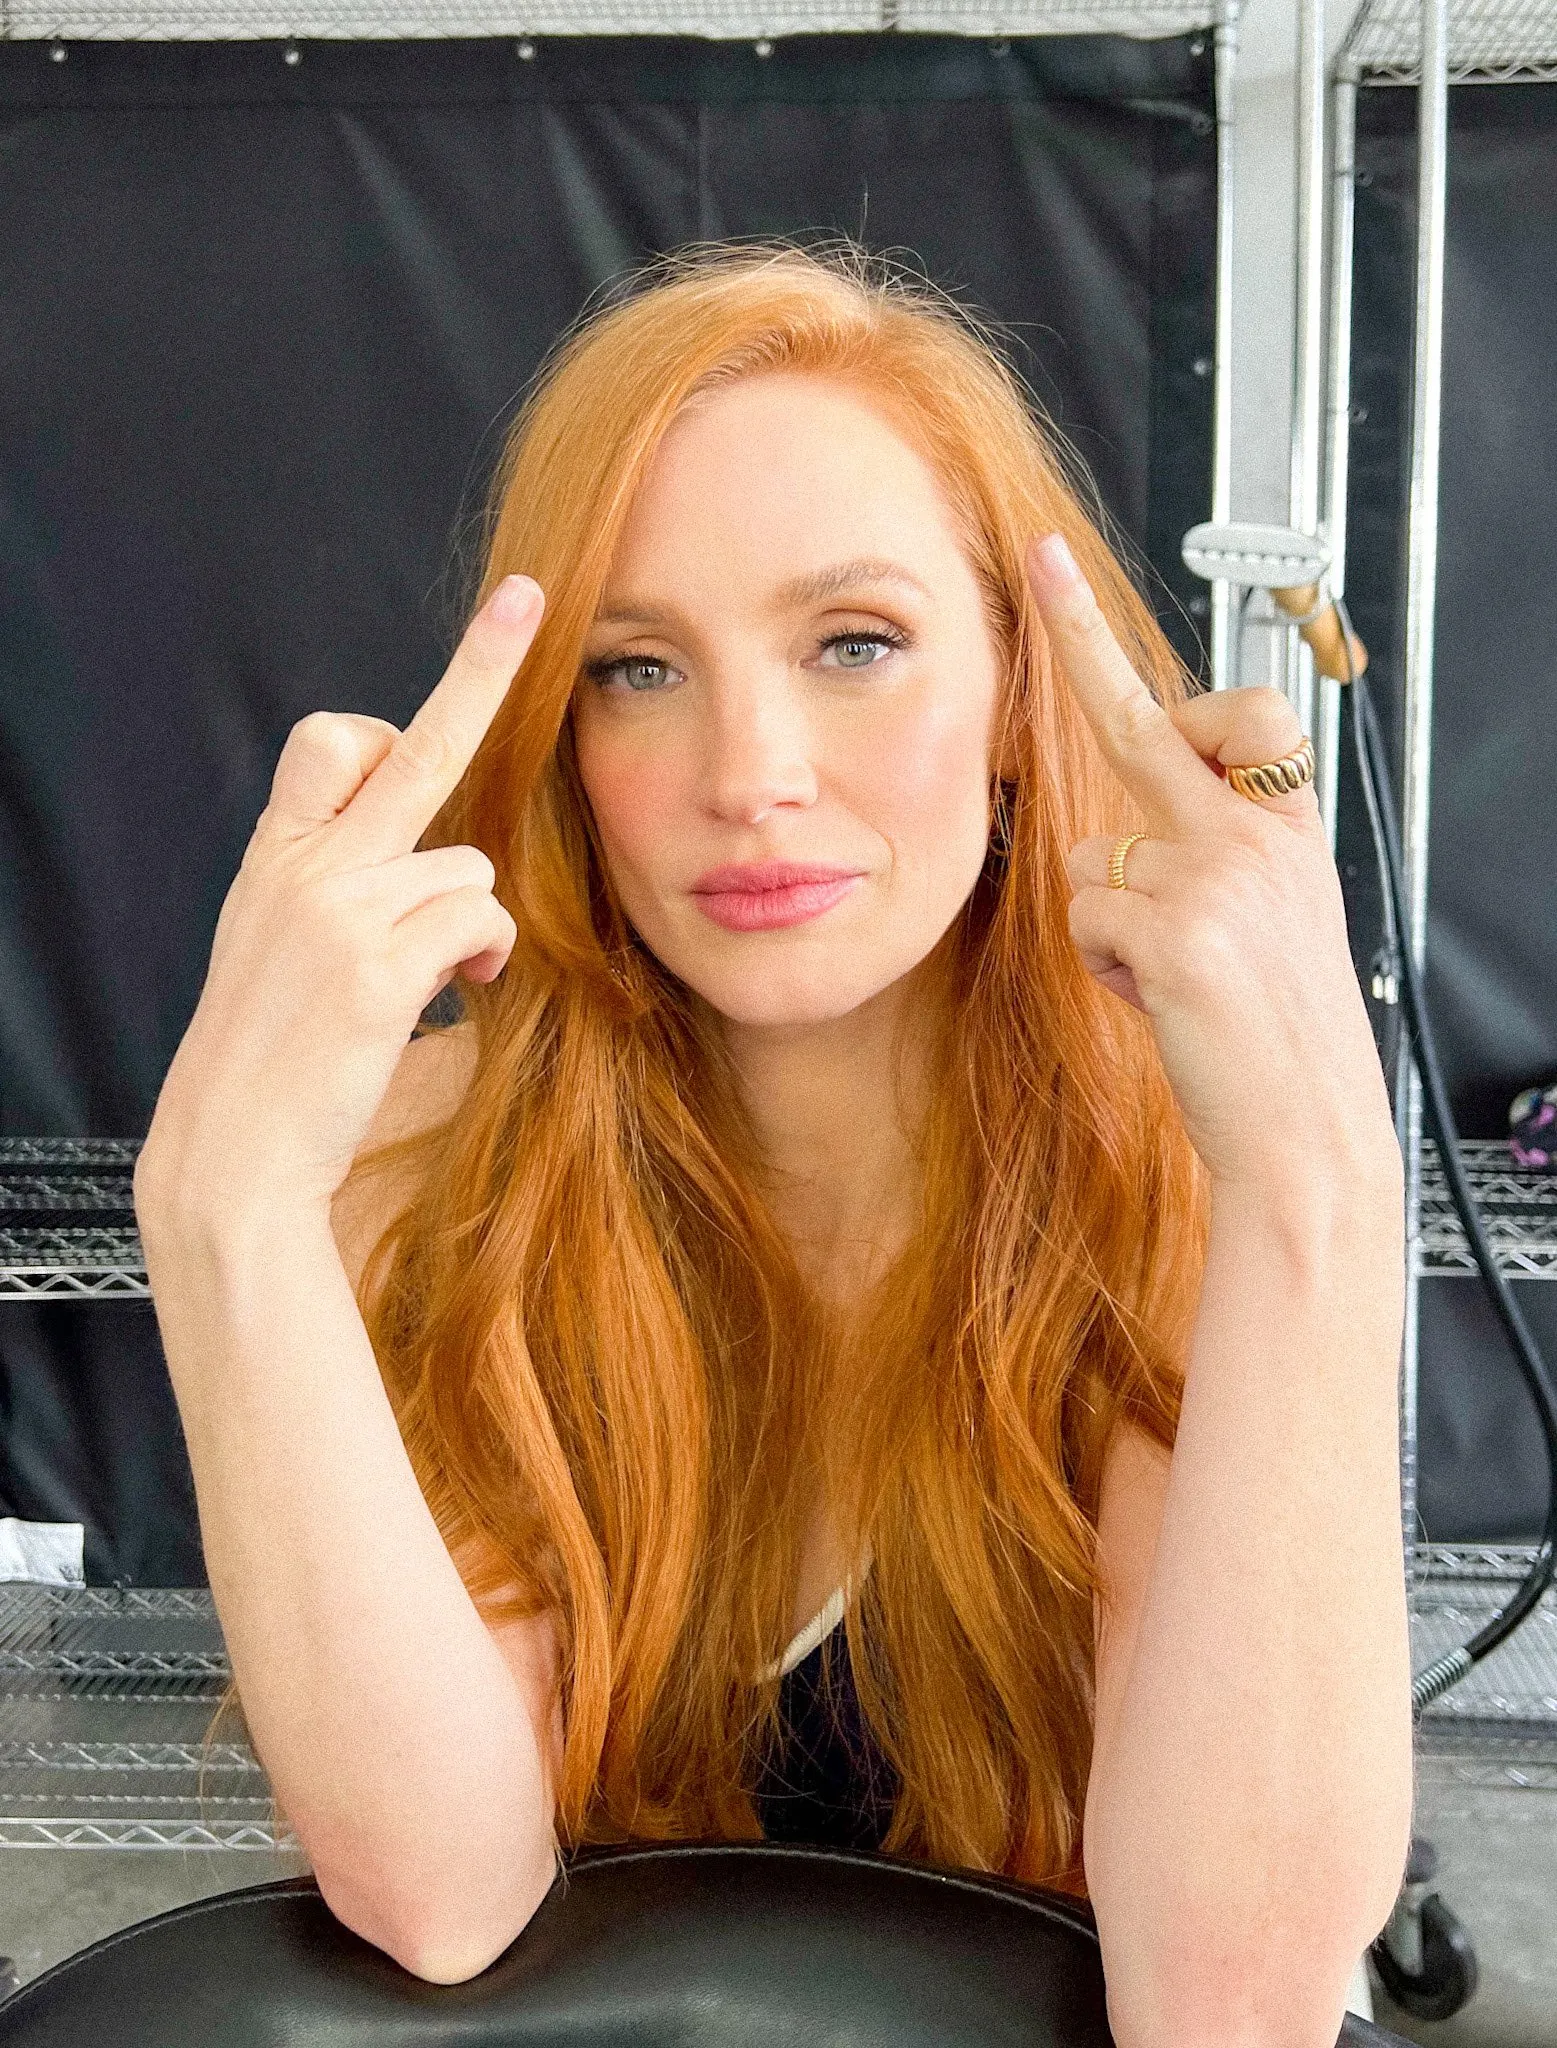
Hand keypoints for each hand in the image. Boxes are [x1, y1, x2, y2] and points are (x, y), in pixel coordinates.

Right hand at [136, 574, 544, 1223]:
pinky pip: (477, 919)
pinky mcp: (376, 964)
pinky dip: (486, 954)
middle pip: (410, 746)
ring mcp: (339, 911)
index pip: (327, 745)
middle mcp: (306, 867)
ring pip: (469, 863)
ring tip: (434, 976)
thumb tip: (445, 865)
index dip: (383, 726)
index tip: (435, 695)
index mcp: (278, 857)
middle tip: (527, 598)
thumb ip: (340, 886)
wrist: (233, 1152)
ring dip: (472, 918)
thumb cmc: (275, 1059)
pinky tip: (458, 989)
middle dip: (479, 668)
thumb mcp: (282, 949)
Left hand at [1025, 533, 1396, 1193]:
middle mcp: (1255, 837)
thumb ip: (1212, 859)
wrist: (1308, 1134)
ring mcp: (1217, 876)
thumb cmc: (1278, 1037)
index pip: (1238, 714)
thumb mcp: (1270, 924)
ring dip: (1109, 917)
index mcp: (1287, 828)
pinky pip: (1085, 919)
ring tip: (1174, 974)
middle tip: (1045, 566)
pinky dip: (1106, 966)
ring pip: (1091, 857)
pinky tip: (1161, 999)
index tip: (1093, 592)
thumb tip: (1115, 837)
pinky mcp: (1173, 929)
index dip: (1172, 673)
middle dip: (1082, 640)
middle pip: (1149, 722)